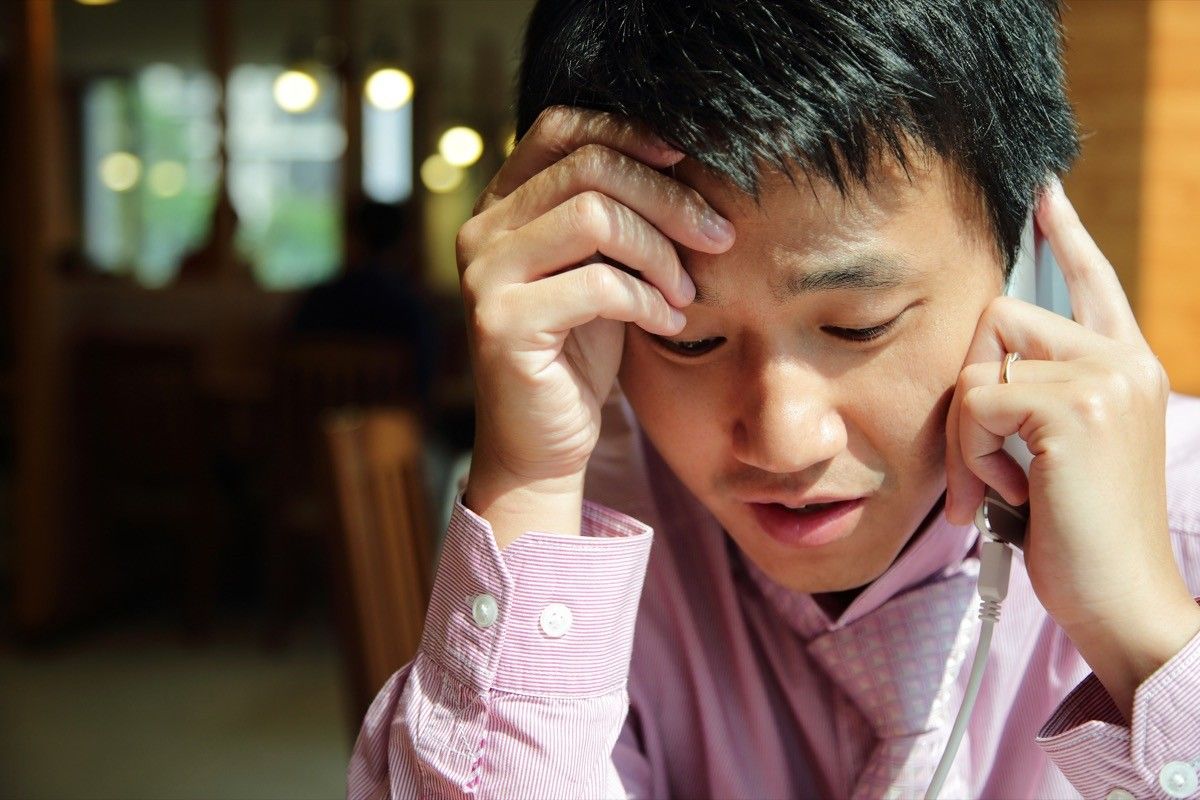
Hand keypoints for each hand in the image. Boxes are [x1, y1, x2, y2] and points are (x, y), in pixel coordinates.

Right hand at [457, 107, 734, 545]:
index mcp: (502, 204)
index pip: (560, 126)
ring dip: (661, 251)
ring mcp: (485, 275)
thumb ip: (618, 216)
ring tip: (686, 291)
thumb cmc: (580, 352)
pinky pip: (598, 286)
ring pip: (594, 217)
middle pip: (590, 168)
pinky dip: (648, 301)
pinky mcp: (502, 324)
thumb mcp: (602, 268)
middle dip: (669, 198)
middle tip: (718, 237)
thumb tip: (686, 160)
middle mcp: (482, 230)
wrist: (542, 444)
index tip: (687, 161)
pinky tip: (669, 324)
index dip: (628, 131)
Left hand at [945, 179, 1199, 718]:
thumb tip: (981, 369)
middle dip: (967, 390)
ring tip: (1002, 486)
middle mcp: (1122, 360)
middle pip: (998, 317)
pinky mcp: (1075, 406)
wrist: (1122, 600)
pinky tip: (1010, 493)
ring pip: (979, 366)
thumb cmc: (1080, 535)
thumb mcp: (1061, 452)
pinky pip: (976, 403)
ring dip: (968, 436)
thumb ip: (1038, 398)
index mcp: (1125, 366)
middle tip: (978, 466)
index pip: (1090, 281)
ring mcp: (1104, 377)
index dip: (1064, 234)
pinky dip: (973, 455)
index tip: (1041, 190)